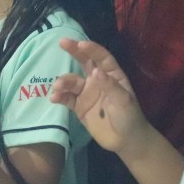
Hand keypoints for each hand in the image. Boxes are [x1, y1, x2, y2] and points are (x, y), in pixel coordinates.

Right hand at [50, 39, 149, 155]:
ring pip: (72, 81)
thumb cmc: (129, 117)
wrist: (125, 141)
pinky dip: (59, 96)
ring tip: (58, 86)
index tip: (80, 44)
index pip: (101, 58)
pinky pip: (67, 98)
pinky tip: (54, 97)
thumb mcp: (124, 100)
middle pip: (84, 62)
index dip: (91, 49)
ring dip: (64, 81)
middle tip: (62, 42)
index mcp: (112, 74)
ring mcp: (87, 92)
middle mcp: (98, 80)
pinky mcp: (79, 106)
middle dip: (73, 51)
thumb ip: (109, 85)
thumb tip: (95, 72)